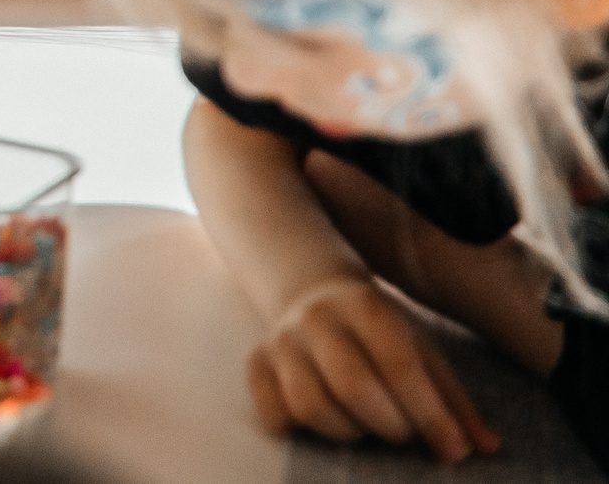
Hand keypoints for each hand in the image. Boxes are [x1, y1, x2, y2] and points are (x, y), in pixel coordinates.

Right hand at [247, 275, 498, 463]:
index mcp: (366, 307)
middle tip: (403, 434)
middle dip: (389, 426)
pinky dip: (299, 429)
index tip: (452, 452)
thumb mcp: (420, 348)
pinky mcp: (256, 363)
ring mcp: (281, 341)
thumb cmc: (379, 330)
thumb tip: (485, 448)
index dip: (429, 416)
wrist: (311, 291)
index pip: (400, 367)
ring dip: (347, 432)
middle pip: (352, 387)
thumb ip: (452, 399)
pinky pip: (272, 413)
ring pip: (309, 406)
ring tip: (363, 425)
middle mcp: (316, 319)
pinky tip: (323, 420)